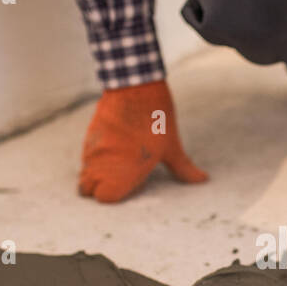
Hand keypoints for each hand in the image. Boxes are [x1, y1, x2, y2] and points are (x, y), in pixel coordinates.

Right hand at [79, 80, 207, 201]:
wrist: (135, 87)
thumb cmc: (156, 119)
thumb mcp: (172, 146)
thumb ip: (183, 168)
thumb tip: (202, 180)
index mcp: (124, 172)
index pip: (104, 198)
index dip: (113, 195)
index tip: (127, 187)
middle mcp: (103, 164)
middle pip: (87, 190)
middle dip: (98, 189)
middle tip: (117, 180)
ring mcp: (93, 149)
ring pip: (84, 173)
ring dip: (95, 173)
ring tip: (115, 164)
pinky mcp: (89, 135)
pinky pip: (85, 156)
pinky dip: (93, 158)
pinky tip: (111, 148)